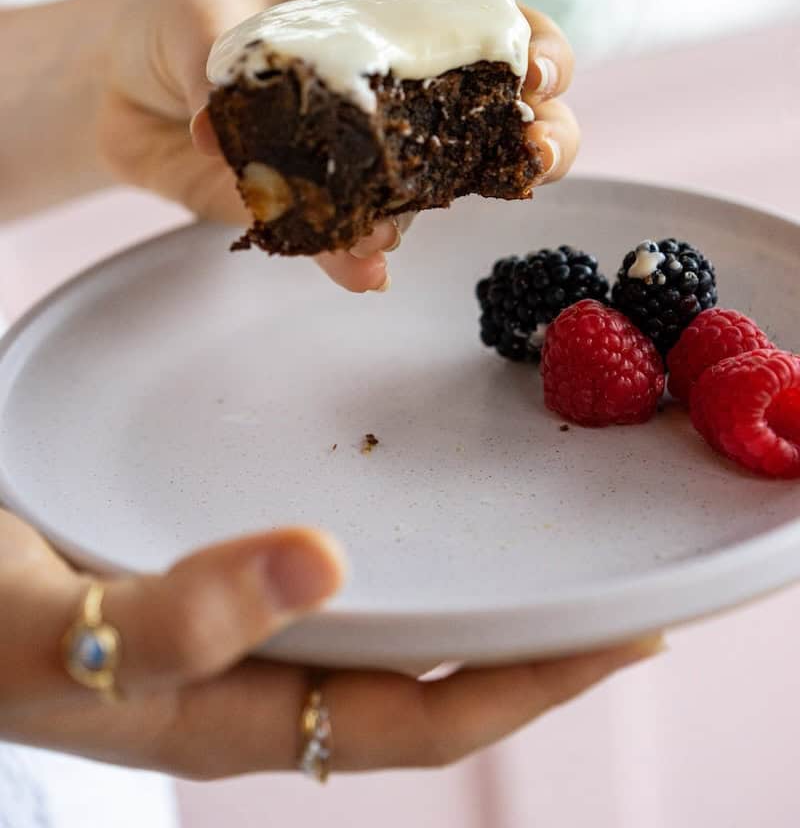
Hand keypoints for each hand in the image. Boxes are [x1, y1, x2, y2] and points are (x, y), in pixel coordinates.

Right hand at [0, 509, 659, 776]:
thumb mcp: (52, 631)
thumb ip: (175, 619)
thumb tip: (324, 563)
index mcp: (235, 716)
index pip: (423, 719)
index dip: (534, 686)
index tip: (629, 638)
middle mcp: (253, 679)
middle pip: (425, 678)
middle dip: (530, 649)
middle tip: (617, 590)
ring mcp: (237, 630)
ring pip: (386, 626)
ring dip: (471, 598)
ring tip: (544, 551)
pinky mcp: (215, 576)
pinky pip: (335, 575)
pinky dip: (398, 550)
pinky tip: (411, 507)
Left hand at [99, 0, 577, 292]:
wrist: (125, 86)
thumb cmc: (181, 18)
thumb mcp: (198, 14)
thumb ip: (217, 64)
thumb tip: (213, 130)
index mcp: (391, 17)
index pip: (492, 27)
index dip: (534, 47)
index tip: (535, 73)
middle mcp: (398, 92)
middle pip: (502, 117)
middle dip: (543, 136)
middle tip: (535, 156)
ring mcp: (367, 157)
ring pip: (439, 188)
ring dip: (438, 209)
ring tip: (397, 226)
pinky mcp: (322, 208)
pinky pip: (354, 236)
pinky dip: (359, 256)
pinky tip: (363, 271)